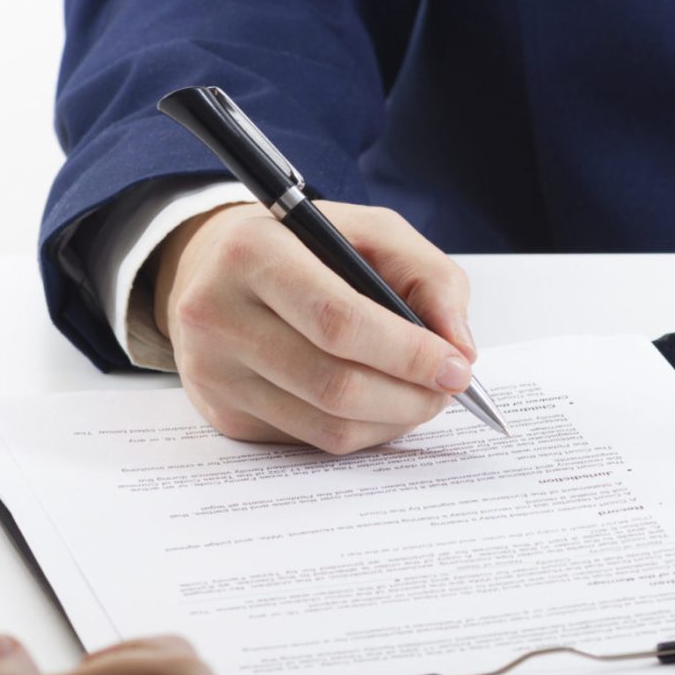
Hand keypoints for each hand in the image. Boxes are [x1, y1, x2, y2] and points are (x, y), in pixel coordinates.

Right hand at [154, 201, 478, 453]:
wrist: (215, 271)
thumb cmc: (306, 248)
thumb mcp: (372, 233)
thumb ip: (430, 277)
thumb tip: (460, 348)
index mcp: (253, 251)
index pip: (339, 320)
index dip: (408, 353)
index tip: (456, 368)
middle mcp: (219, 313)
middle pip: (335, 384)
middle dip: (410, 396)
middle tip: (448, 389)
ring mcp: (214, 371)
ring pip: (327, 425)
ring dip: (394, 420)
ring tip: (421, 397)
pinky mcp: (223, 413)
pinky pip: (312, 441)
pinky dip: (363, 431)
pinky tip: (380, 406)